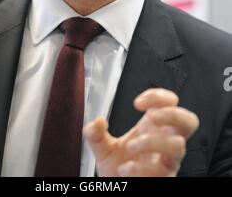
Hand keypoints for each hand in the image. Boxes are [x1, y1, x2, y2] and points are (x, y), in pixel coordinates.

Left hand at [83, 88, 198, 176]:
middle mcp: (164, 143)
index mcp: (152, 128)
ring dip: (152, 142)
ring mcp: (167, 162)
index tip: (137, 103)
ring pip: (178, 145)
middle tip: (151, 117)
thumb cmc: (117, 168)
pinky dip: (140, 168)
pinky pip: (162, 171)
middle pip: (189, 121)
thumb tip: (96, 122)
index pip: (170, 103)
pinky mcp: (164, 180)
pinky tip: (125, 168)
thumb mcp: (103, 148)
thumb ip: (95, 134)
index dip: (158, 96)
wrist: (118, 190)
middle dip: (172, 114)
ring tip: (130, 147)